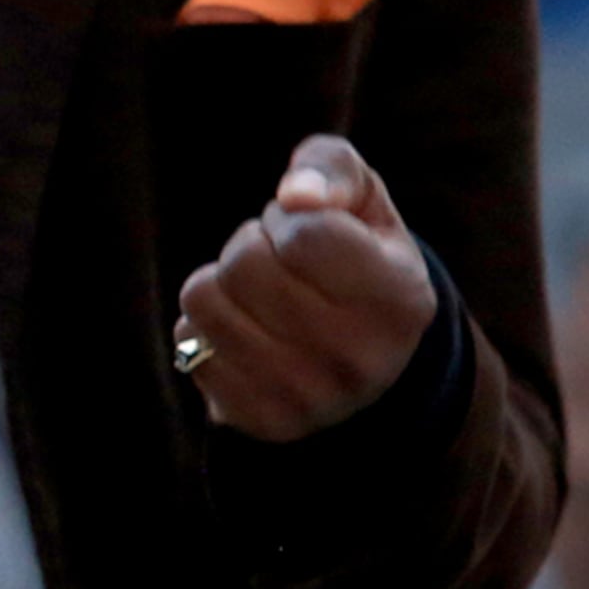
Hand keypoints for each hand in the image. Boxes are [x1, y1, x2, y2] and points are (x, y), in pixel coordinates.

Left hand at [176, 135, 440, 442]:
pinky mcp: (262, 419)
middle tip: (280, 265)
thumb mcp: (361, 199)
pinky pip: (188, 343)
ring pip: (204, 300)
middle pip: (245, 264)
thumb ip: (330, 169)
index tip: (304, 232)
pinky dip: (205, 326)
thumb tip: (297, 195)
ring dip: (222, 284)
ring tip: (261, 296)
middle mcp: (361, 358)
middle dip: (250, 247)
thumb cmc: (355, 255)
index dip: (287, 220)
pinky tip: (247, 333)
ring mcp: (311, 397)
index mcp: (400, 299)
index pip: (305, 234)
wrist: (360, 358)